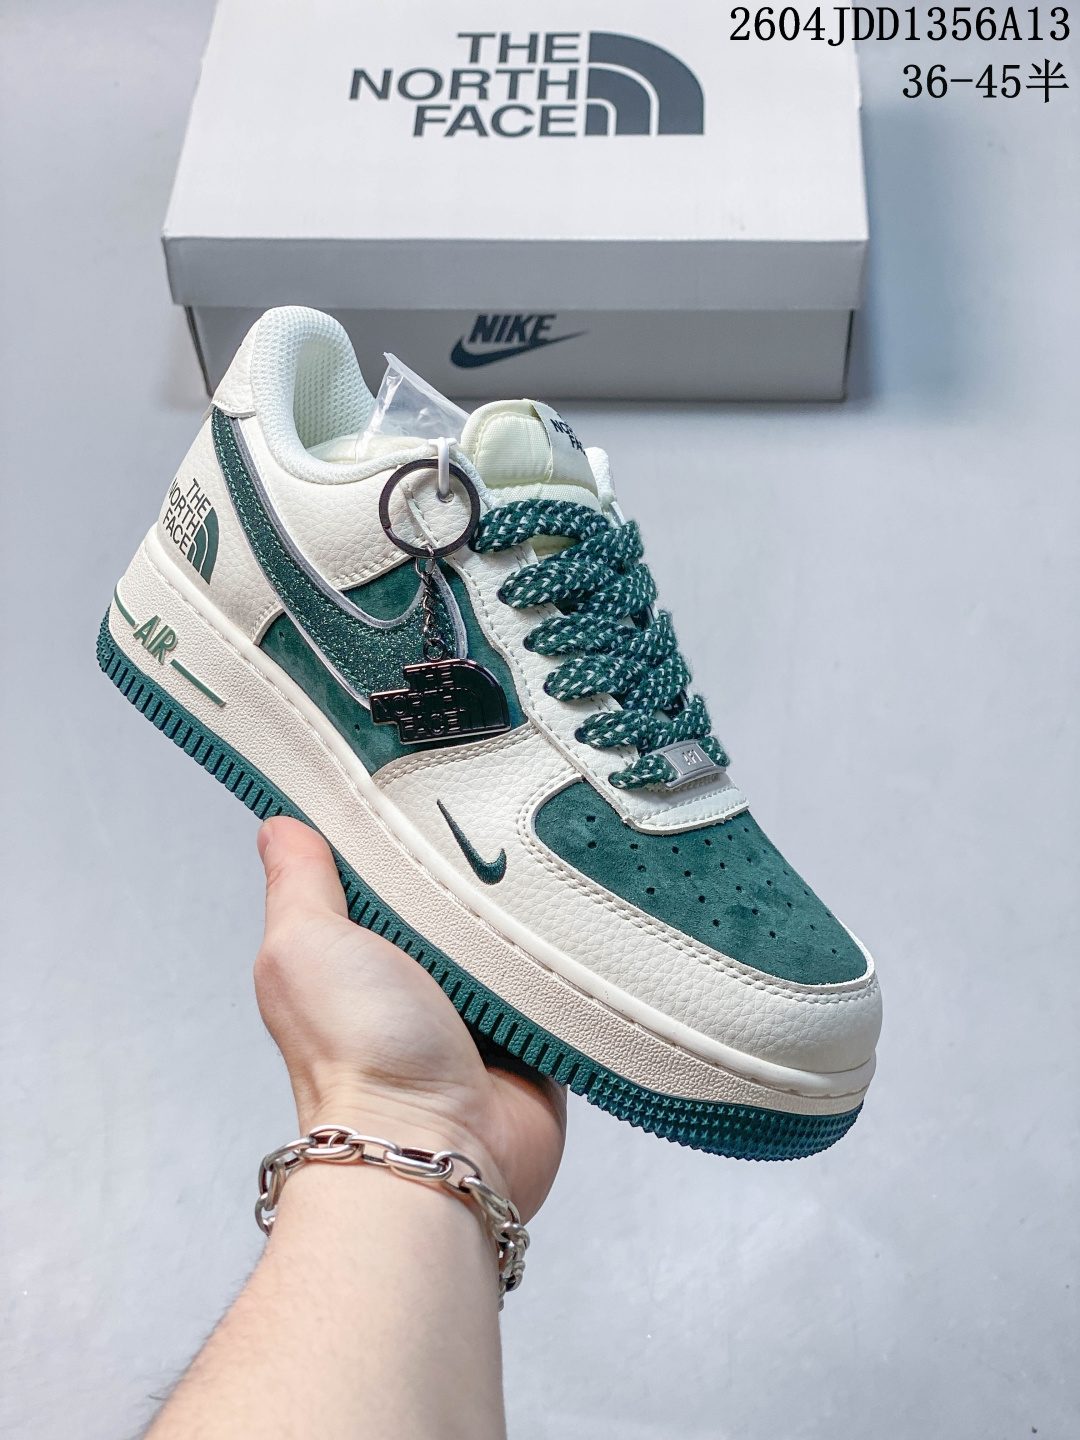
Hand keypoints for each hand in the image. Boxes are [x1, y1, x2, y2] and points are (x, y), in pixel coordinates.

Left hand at [254, 816, 565, 1220]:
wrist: (436, 1148)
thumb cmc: (358, 1058)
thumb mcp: (307, 945)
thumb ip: (299, 884)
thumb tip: (278, 826)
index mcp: (358, 952)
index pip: (384, 871)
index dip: (402, 830)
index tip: (427, 779)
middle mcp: (416, 981)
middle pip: (456, 898)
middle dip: (478, 867)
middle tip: (504, 816)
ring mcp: (477, 1011)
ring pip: (513, 936)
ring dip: (526, 915)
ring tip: (549, 865)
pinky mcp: (531, 1036)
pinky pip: (560, 981)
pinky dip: (567, 960)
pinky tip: (576, 926)